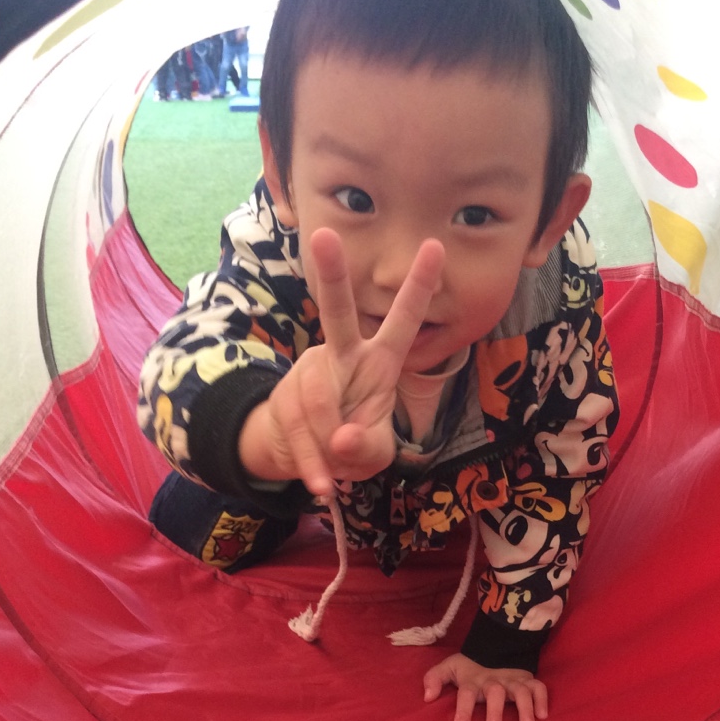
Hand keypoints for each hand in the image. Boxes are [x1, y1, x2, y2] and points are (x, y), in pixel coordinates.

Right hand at [239, 227, 443, 497]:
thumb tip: (341, 438)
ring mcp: (310, 371)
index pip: (402, 323)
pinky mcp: (284, 395)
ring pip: (320, 400)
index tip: (435, 246)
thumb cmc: (351, 445)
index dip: (418, 288)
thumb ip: (367, 448)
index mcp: (379, 363)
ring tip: (338, 472)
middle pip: (337, 313)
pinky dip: (313, 464)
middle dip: (332, 276)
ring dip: (330, 446)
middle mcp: (343, 355)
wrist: (302, 458)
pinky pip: (298, 429)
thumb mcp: (374, 454)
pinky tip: (322, 486)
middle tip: (323, 234)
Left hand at [423, 654, 548, 720]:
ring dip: (524, 708)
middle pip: (495, 693)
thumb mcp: (449, 668)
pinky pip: (538, 688)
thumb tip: (426, 697)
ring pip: (521, 691)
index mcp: (472, 681)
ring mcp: (513, 681)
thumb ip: (434, 679)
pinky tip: (542, 716)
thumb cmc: (469, 668)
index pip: (466, 693)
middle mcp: (494, 681)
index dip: (463, 709)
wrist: (495, 648)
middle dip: (495, 711)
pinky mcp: (528, 680)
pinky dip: (542, 699)